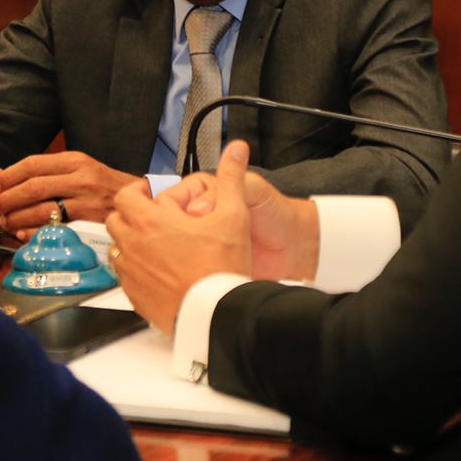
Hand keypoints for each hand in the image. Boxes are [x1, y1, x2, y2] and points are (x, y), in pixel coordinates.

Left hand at [0, 150, 138, 237]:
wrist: (141, 200)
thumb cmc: (104, 186)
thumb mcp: (83, 168)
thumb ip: (53, 172)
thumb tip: (13, 182)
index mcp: (75, 161)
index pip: (32, 164)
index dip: (7, 176)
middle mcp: (81, 178)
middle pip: (33, 187)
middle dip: (8, 199)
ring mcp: (87, 202)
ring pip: (41, 209)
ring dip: (17, 218)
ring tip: (6, 223)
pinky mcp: (90, 223)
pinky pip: (55, 228)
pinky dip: (35, 232)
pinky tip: (24, 234)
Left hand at [106, 140, 254, 334]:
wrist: (217, 314)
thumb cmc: (221, 268)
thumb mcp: (234, 215)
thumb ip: (232, 178)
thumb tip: (236, 150)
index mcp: (150, 223)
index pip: (125, 196)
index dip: (137, 191)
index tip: (151, 194)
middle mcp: (134, 247)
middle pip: (116, 221)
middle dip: (131, 216)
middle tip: (154, 218)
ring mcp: (131, 274)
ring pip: (117, 250)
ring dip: (131, 243)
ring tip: (157, 246)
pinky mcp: (135, 298)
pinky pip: (125, 278)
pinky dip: (136, 271)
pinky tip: (161, 272)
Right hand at [153, 155, 317, 281]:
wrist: (295, 247)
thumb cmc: (277, 215)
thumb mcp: (254, 190)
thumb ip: (225, 190)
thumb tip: (196, 209)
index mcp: (203, 192)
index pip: (170, 196)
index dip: (175, 207)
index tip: (190, 217)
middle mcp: (196, 216)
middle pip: (165, 223)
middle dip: (174, 232)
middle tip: (191, 240)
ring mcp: (197, 242)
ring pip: (170, 246)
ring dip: (176, 253)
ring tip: (195, 257)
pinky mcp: (202, 264)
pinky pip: (183, 266)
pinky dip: (183, 269)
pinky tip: (195, 271)